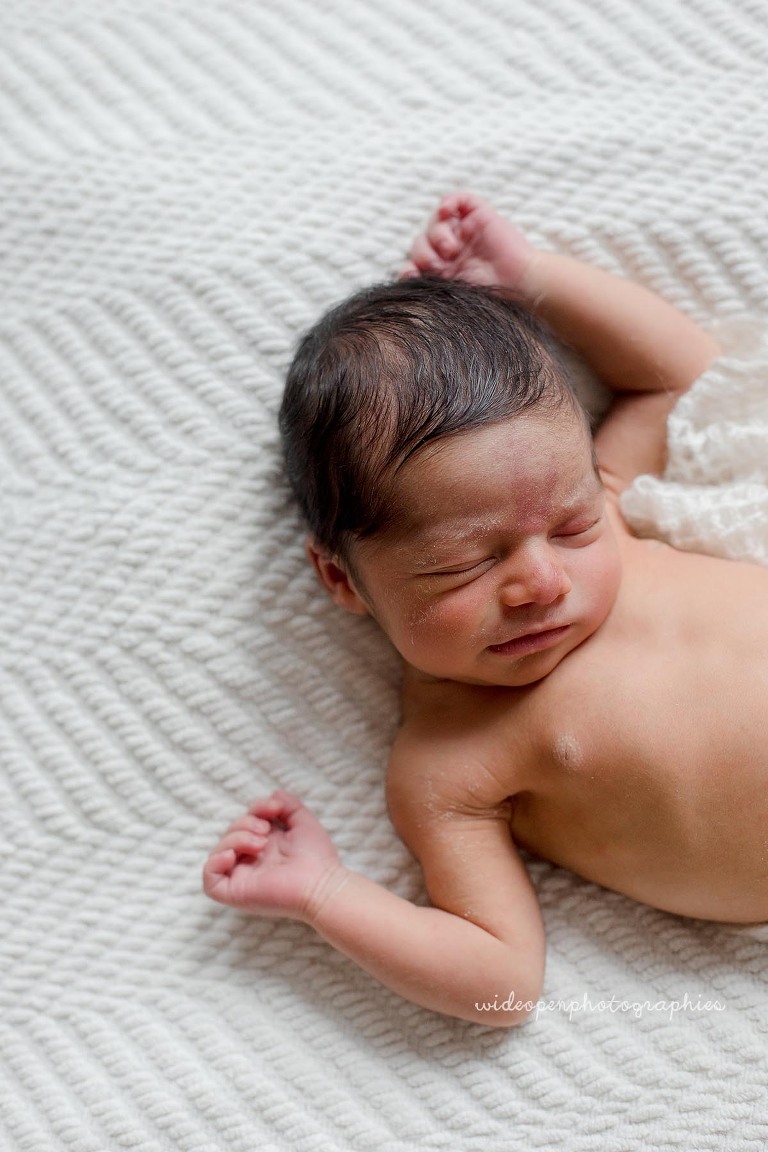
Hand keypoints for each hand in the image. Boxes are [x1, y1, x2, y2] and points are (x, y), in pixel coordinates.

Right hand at [202, 790, 346, 922]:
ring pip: (219, 852)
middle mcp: (251, 862)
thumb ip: (289, 806)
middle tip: (265, 830)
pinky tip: (233, 855)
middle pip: (229, 834)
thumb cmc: (317, 857)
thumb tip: (274, 793)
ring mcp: (242, 878)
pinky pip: (209, 879)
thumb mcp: (303, 822)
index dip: (255, 808)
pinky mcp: (236, 893)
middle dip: (244, 823)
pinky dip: (215, 862)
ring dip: (235, 839)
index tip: (275, 808)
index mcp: (264, 847)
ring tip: (259, 843)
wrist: (321, 884)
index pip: (246, 821)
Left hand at [401, 192, 535, 292]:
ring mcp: (466, 231)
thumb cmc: (491, 293)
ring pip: (436, 220)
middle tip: (439, 265)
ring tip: (451, 249)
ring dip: (437, 234)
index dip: (411, 265)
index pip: (417, 260)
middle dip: (424, 252)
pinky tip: (448, 213)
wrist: (519, 285)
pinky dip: (449, 202)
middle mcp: (453, 249)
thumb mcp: (452, 290)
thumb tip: (405, 272)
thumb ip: (428, 282)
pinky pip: (458, 199)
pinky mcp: (479, 215)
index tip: (414, 274)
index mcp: (446, 269)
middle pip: (423, 240)